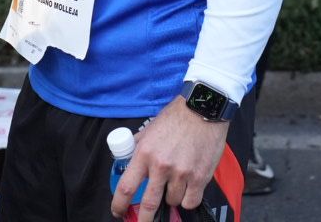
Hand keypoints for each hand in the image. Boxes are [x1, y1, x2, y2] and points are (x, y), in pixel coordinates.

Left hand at [109, 97, 228, 218]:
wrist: (203, 108)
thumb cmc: (176, 117)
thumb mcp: (150, 129)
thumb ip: (138, 145)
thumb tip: (127, 158)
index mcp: (144, 153)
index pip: (126, 187)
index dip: (119, 205)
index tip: (118, 212)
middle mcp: (161, 166)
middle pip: (149, 204)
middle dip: (144, 219)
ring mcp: (181, 173)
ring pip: (172, 201)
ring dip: (172, 197)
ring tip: (176, 183)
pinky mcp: (200, 177)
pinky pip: (191, 201)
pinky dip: (188, 199)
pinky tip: (189, 189)